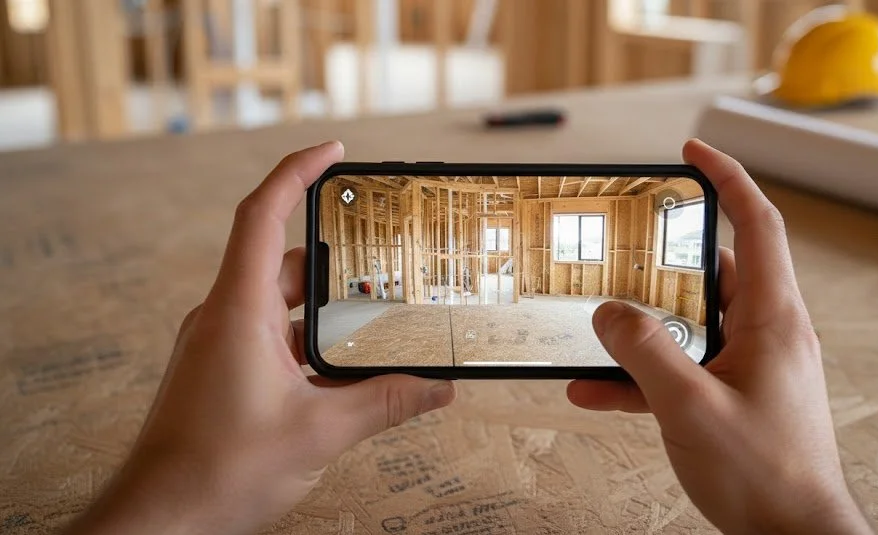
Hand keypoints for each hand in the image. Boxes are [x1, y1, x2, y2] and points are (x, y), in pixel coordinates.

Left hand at [66, 141, 456, 534]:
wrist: (161, 518)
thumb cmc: (216, 471)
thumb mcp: (320, 432)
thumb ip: (385, 403)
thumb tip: (437, 388)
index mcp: (238, 311)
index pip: (260, 214)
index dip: (297, 171)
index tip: (334, 151)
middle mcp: (222, 317)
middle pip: (283, 263)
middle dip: (336, 262)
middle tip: (383, 260)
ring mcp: (218, 344)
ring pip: (279, 306)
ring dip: (323, 311)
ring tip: (374, 322)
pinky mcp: (219, 370)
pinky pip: (269, 337)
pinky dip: (306, 342)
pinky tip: (340, 370)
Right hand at [567, 140, 872, 533]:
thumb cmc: (766, 476)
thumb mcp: (690, 408)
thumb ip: (644, 353)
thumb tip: (609, 312)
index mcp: (772, 318)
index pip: (756, 224)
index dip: (727, 178)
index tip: (692, 151)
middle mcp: (766, 332)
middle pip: (711, 270)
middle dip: (661, 258)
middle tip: (623, 243)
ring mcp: (749, 364)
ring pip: (689, 322)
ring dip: (642, 326)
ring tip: (595, 323)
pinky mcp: (731, 394)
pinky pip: (681, 368)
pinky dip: (641, 374)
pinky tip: (594, 389)